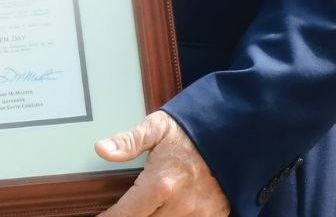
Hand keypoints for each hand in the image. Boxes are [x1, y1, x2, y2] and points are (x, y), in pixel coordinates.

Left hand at [94, 110, 228, 216]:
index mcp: (161, 183)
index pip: (125, 213)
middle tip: (124, 210)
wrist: (234, 135)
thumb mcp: (158, 127)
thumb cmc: (192, 131)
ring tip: (146, 208)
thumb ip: (129, 141)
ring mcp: (199, 215)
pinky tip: (166, 210)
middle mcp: (180, 205)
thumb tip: (101, 149)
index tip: (100, 216)